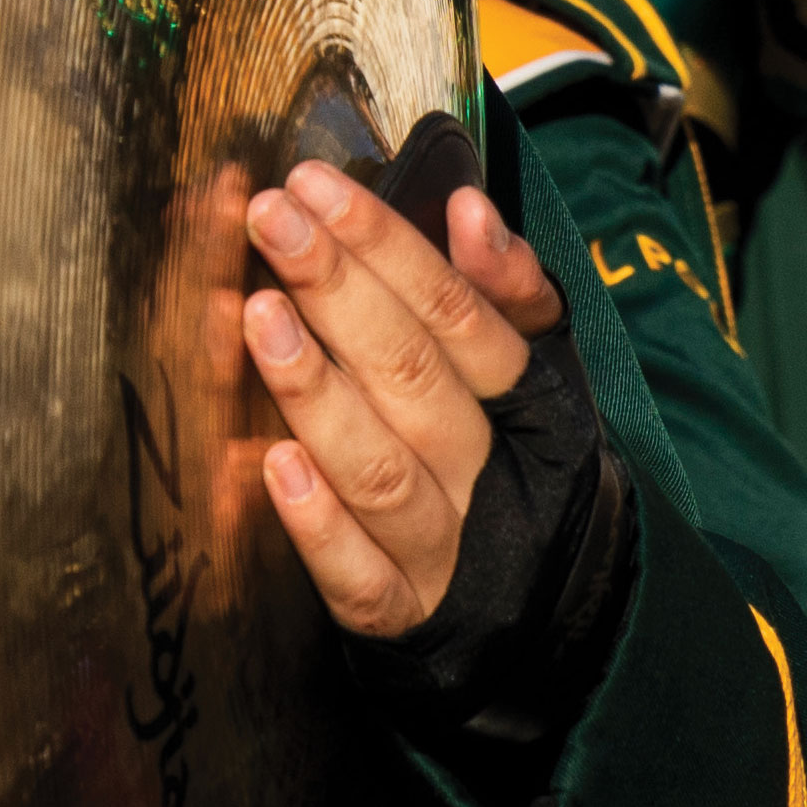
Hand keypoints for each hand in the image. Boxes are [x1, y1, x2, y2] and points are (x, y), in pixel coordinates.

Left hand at [244, 163, 567, 641]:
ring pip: (378, 467)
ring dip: (314, 390)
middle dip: (336, 287)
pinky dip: (316, 524)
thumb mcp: (539, 378)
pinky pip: (356, 575)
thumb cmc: (520, 469)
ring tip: (255, 315)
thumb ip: (508, 293)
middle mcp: (487, 475)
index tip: (312, 186)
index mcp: (528, 406)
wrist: (552, 620)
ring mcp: (443, 550)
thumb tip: (470, 208)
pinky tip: (271, 465)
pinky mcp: (399, 615)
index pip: (458, 314)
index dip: (386, 245)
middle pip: (411, 373)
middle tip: (268, 218)